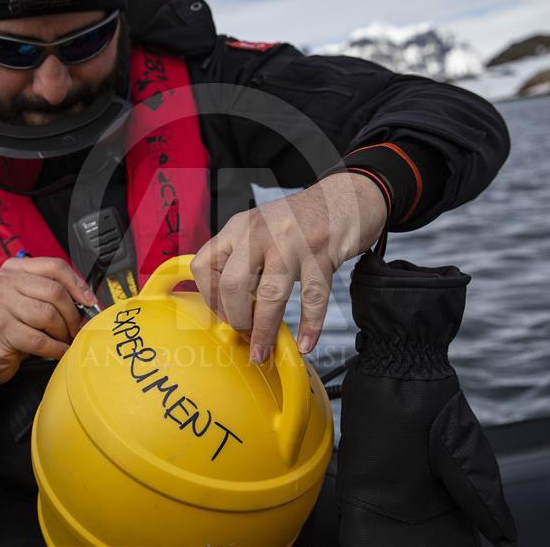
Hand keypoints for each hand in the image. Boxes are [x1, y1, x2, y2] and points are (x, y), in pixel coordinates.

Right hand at [0, 257, 97, 395]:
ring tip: (64, 339)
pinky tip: (59, 351)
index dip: (78, 284)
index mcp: (14, 268)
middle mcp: (4, 281)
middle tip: (76, 328)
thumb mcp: (28, 301)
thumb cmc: (11, 327)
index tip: (90, 301)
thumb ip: (51, 292)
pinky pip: (40, 339)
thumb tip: (88, 298)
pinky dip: (56, 348)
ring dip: (63, 332)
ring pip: (48, 315)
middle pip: (55, 291)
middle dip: (72, 314)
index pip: (55, 266)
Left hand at [191, 172, 386, 362]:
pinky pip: (313, 298)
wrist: (346, 198)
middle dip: (236, 318)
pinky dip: (310, 326)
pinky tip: (307, 343)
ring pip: (270, 295)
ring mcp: (292, 240)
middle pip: (232, 284)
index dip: (209, 298)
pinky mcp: (322, 252)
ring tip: (263, 351)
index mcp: (238, 227)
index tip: (223, 314)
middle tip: (245, 332)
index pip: (203, 265)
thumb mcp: (260, 231)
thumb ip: (242, 261)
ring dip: (265, 330)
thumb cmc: (300, 222)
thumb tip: (229, 308)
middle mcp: (260, 231)